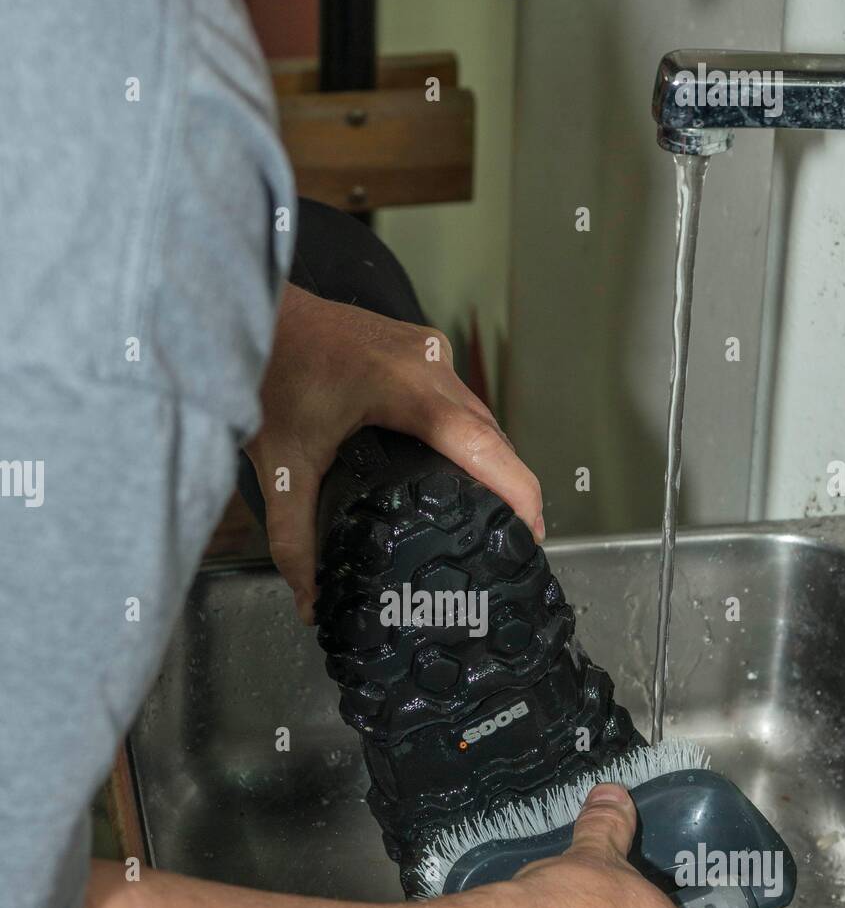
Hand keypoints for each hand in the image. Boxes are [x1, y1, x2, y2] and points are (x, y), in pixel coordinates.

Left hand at [246, 284, 544, 622]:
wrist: (251, 308)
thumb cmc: (266, 367)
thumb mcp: (281, 466)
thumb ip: (295, 539)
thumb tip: (311, 600)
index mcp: (403, 386)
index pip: (480, 443)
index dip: (516, 490)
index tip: (531, 530)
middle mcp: (427, 363)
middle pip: (491, 432)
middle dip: (514, 484)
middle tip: (519, 538)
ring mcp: (427, 350)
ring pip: (479, 414)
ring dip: (492, 459)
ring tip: (500, 511)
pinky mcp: (419, 348)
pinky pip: (460, 398)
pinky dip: (469, 435)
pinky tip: (463, 468)